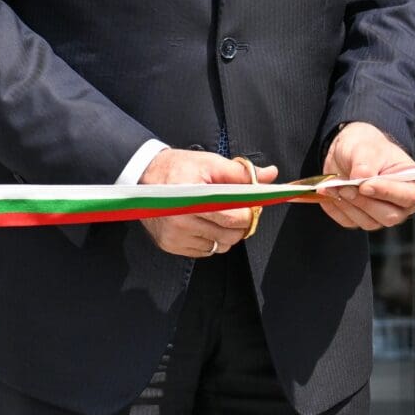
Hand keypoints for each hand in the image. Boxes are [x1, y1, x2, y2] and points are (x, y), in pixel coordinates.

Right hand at [138, 149, 278, 257]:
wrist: (143, 176)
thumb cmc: (179, 168)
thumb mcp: (211, 163)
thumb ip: (242, 172)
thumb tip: (270, 175)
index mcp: (192, 197)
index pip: (234, 217)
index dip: (249, 212)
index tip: (252, 205)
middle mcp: (181, 220)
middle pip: (229, 235)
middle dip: (241, 224)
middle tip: (239, 211)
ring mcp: (174, 236)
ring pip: (219, 247)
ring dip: (226, 234)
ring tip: (220, 216)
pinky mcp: (169, 245)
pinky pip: (204, 252)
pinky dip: (211, 241)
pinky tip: (205, 224)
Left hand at [320, 122, 414, 229]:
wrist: (349, 152)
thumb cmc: (367, 147)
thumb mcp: (366, 147)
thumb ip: (366, 163)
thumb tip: (360, 179)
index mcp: (414, 182)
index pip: (408, 196)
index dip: (387, 193)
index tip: (365, 184)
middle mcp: (402, 203)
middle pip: (390, 216)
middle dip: (364, 201)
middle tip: (346, 186)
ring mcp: (383, 214)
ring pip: (369, 222)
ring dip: (348, 204)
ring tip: (335, 186)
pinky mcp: (363, 219)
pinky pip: (350, 222)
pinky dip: (337, 208)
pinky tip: (331, 193)